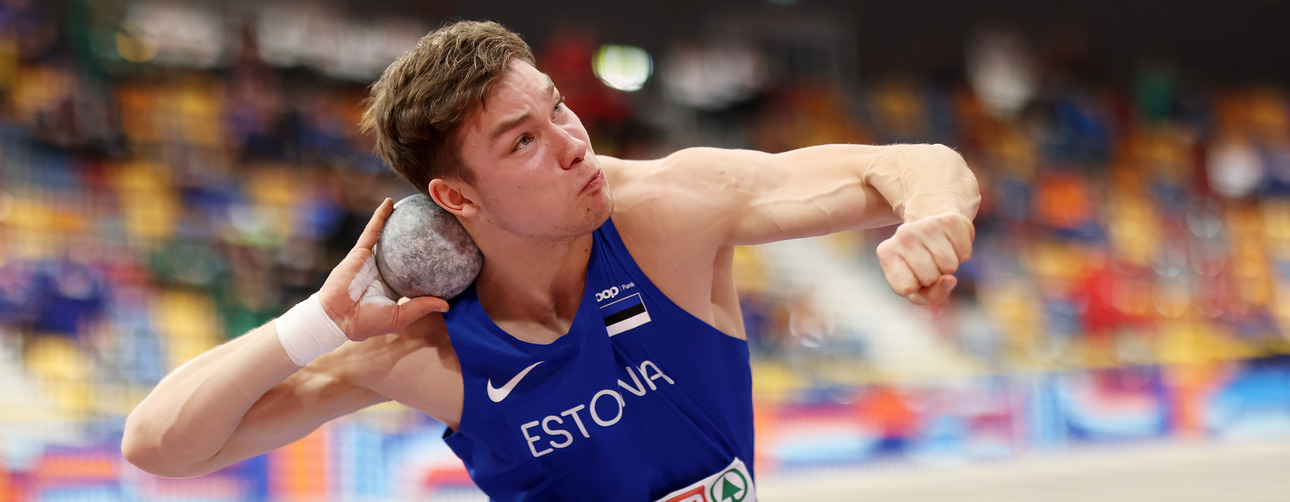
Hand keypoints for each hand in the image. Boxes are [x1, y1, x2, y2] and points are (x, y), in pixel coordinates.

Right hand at [317, 198, 449, 340]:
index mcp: (392, 287)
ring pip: (387, 236)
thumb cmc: (368, 322)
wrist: (338, 318)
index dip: (425, 262)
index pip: (412, 271)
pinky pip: (372, 231)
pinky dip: (380, 216)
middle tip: (432, 224)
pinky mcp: (360, 252)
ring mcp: (371, 260)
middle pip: (402, 250)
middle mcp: (383, 271)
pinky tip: (390, 203)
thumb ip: (421, 307)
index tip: (443, 253)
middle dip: (414, 238)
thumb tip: (447, 304)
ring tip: (413, 206)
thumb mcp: (400, 316)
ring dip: (397, 220)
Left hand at [875, 212, 973, 304]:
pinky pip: (964, 254)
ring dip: (948, 267)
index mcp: (886, 252)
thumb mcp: (918, 288)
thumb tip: (950, 279)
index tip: (914, 276)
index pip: (907, 288)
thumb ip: (932, 295)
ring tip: (938, 254)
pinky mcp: (951, 220)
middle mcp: (903, 234)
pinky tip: (950, 244)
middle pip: (930, 277)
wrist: (934, 227)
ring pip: (949, 266)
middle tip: (929, 264)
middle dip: (934, 278)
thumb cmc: (921, 266)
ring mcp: (926, 224)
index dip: (917, 288)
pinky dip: (961, 255)